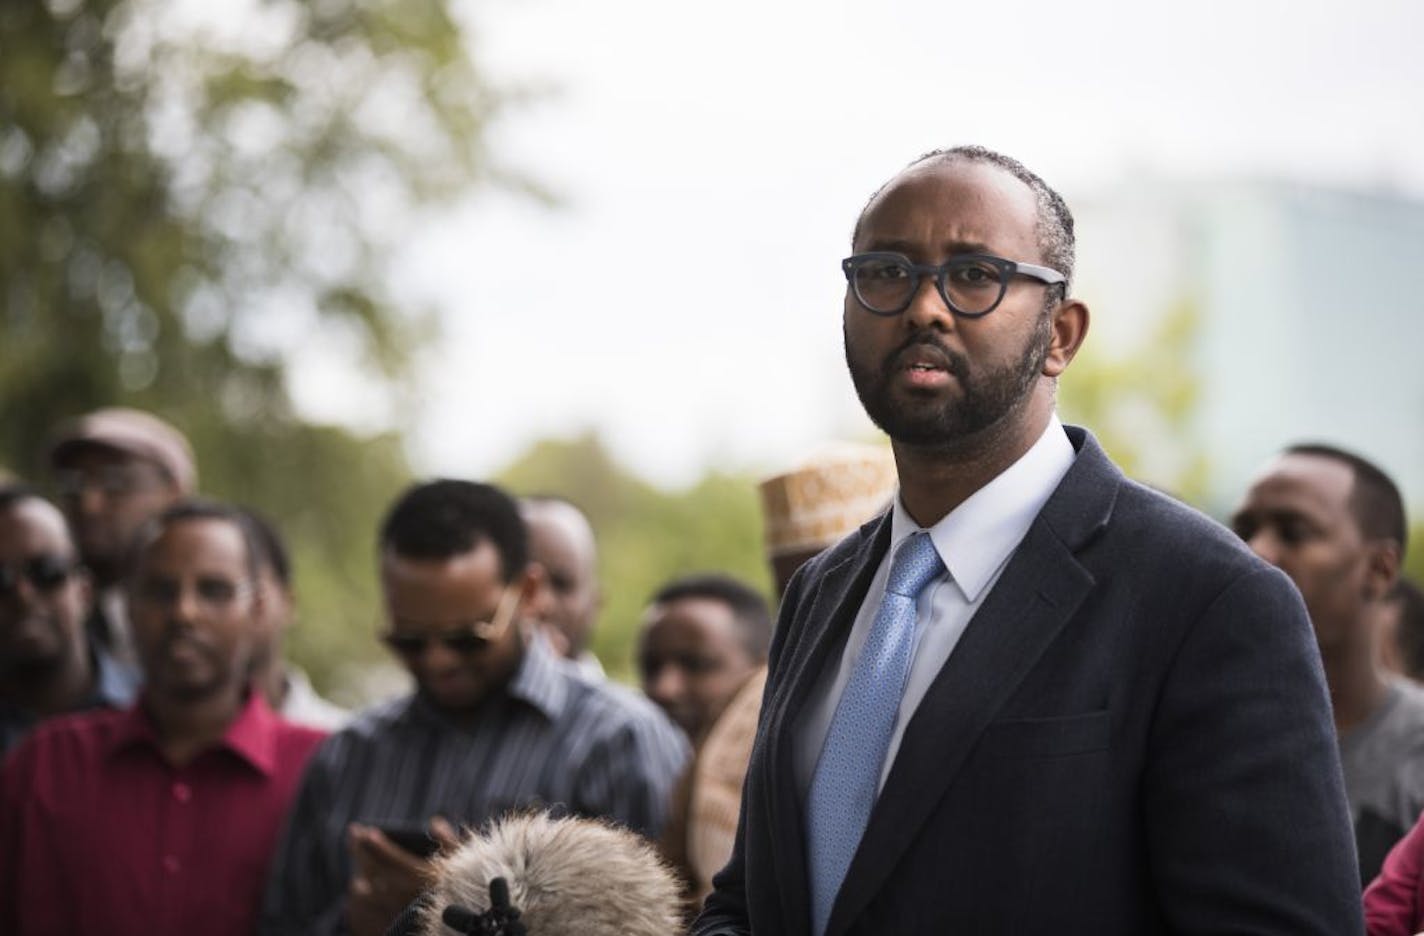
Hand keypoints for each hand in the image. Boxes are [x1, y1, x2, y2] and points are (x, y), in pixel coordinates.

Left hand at [344, 819, 459, 935]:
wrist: (467, 922)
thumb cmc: (467, 885)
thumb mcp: (464, 861)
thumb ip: (448, 840)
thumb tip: (435, 822)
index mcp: (425, 875)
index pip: (396, 858)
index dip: (380, 844)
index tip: (367, 831)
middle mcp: (410, 893)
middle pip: (377, 872)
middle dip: (362, 852)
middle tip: (354, 834)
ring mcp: (401, 911)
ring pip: (372, 896)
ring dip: (362, 881)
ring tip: (357, 876)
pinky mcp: (398, 924)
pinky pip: (376, 914)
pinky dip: (367, 904)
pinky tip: (365, 897)